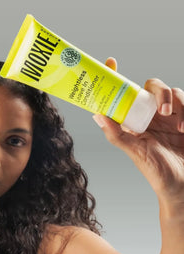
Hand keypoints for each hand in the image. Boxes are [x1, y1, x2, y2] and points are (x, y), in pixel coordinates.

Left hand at [93, 57, 183, 205]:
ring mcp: (173, 117)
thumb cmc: (158, 173)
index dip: (116, 76)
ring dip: (178, 104)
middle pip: (154, 86)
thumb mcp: (136, 153)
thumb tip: (97, 114)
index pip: (124, 93)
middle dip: (159, 93)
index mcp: (135, 120)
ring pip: (175, 92)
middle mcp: (153, 115)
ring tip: (180, 128)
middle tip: (162, 112)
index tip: (111, 61)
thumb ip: (117, 135)